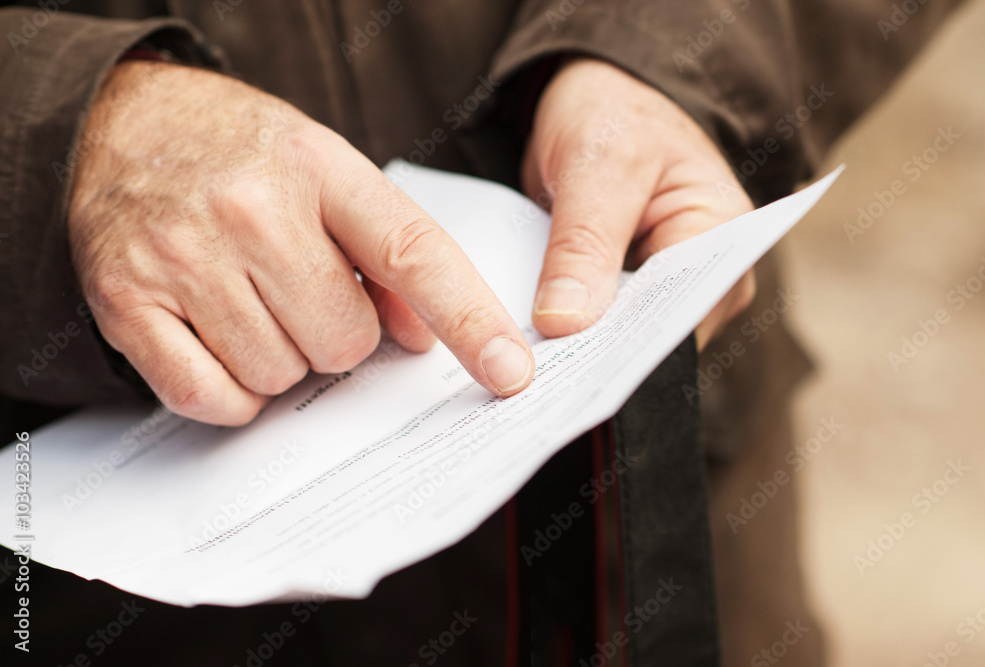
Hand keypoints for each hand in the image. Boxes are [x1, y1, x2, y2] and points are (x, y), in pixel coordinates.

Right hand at [69, 61, 533, 425]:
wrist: (117, 123)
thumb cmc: (240, 155)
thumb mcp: (326, 171)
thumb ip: (386, 248)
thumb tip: (422, 337)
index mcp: (320, 169)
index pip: (414, 255)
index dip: (470, 320)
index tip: (510, 370)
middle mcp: (252, 210)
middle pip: (344, 342)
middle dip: (337, 334)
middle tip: (301, 290)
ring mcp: (184, 257)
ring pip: (281, 376)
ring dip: (281, 358)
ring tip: (251, 299)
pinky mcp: (128, 302)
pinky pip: (212, 398)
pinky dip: (229, 390)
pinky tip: (219, 336)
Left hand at [523, 59, 755, 347]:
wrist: (598, 97)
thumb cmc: (614, 113)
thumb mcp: (598, 165)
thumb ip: (584, 242)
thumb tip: (565, 324)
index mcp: (722, 237)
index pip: (681, 316)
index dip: (629, 350)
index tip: (574, 373)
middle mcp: (706, 276)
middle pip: (654, 339)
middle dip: (598, 357)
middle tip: (535, 379)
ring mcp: (665, 291)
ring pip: (621, 341)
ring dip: (577, 351)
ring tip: (524, 368)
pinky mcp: (628, 296)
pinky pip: (598, 328)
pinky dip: (566, 335)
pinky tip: (527, 348)